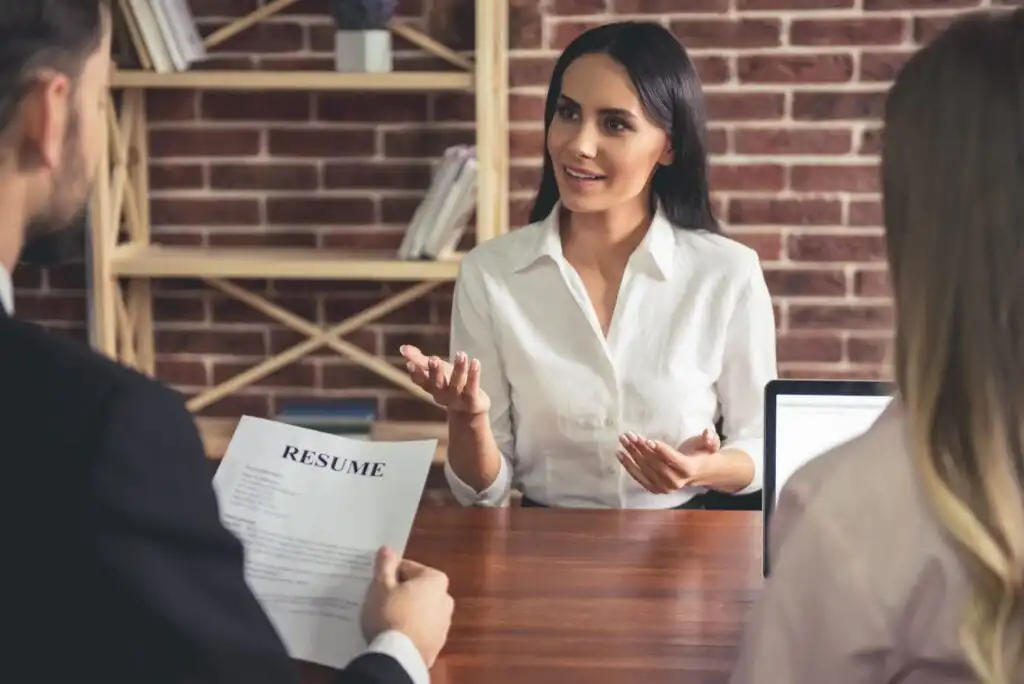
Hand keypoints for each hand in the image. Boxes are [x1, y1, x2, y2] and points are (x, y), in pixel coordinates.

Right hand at [361, 546, 454, 667]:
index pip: (407, 568)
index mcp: (436, 580)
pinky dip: (410, 628)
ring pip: (419, 609)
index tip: (377, 583)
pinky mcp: (437, 643)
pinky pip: (420, 629)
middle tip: (379, 600)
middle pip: (416, 589)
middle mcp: (446, 599)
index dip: (389, 574)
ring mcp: (444, 623)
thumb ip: (385, 565)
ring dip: (406, 610)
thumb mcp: (381, 586)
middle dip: (400, 592)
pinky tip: (395, 633)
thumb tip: (387, 549)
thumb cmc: (391, 614)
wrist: (399, 657)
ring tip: (386, 619)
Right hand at [400, 345, 490, 415]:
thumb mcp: (437, 370)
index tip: (410, 363)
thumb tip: (402, 348)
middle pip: (437, 385)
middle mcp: (442, 395)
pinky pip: (472, 389)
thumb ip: (420, 360)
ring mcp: (457, 400)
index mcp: (431, 387)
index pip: (421, 381)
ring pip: (456, 385)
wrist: (471, 408)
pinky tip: (475, 362)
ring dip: (458, 369)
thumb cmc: (450, 383)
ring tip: (461, 354)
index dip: (415, 373)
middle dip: (435, 372)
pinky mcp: (473, 403)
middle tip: (433, 359)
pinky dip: (473, 376)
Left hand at [616, 428, 720, 493]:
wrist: (699, 471)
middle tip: (630, 434)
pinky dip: (628, 466)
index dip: (662, 451)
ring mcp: (664, 487)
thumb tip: (707, 433)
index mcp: (689, 469)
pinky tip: (620, 454)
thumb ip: (710, 438)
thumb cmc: (702, 453)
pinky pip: (639, 477)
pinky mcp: (654, 488)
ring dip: (632, 454)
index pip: (675, 461)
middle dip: (642, 448)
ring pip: (646, 469)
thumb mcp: (710, 444)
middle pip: (656, 463)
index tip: (649, 441)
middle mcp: (676, 482)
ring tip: (623, 439)